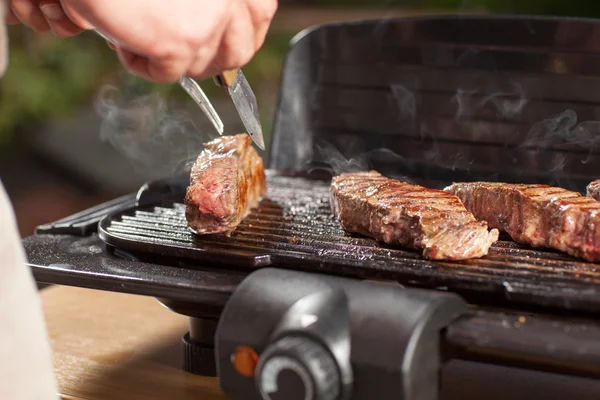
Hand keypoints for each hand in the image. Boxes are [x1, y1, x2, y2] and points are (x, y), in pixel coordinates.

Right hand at [7, 0, 276, 82]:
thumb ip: (209, 1)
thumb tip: (217, 35)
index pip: (259, 15)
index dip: (241, 34)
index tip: (223, 41)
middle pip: (238, 51)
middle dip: (208, 58)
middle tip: (176, 48)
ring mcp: (210, 22)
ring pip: (201, 66)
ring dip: (168, 56)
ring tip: (138, 29)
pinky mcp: (180, 44)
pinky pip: (167, 74)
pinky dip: (140, 62)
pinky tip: (122, 36)